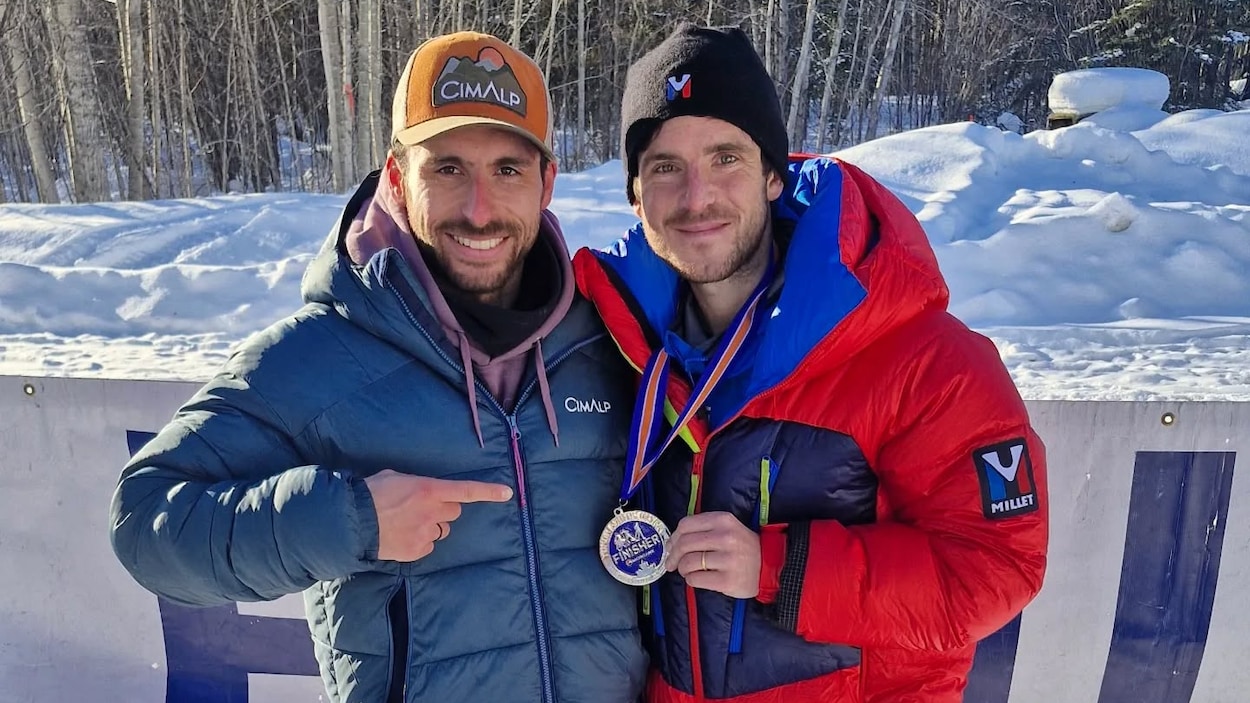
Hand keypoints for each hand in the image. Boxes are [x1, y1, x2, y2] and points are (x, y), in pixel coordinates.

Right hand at [364, 469, 512, 561]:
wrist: (351, 521)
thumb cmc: (371, 493)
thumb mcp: (395, 478)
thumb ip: (415, 484)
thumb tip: (420, 492)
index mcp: (429, 490)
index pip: (466, 490)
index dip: (488, 492)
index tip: (507, 493)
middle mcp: (432, 512)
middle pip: (453, 512)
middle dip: (443, 510)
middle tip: (421, 508)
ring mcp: (425, 533)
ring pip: (441, 531)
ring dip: (431, 527)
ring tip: (406, 523)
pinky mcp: (416, 551)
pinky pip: (427, 546)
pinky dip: (418, 542)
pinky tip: (400, 536)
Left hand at [664, 512, 760, 597]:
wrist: (770, 566)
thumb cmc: (742, 547)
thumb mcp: (727, 528)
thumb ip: (702, 529)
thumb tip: (671, 543)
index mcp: (723, 520)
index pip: (686, 525)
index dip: (673, 537)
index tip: (670, 546)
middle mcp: (726, 537)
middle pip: (684, 544)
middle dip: (673, 556)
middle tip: (672, 564)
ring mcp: (727, 559)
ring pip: (688, 563)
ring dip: (683, 569)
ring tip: (689, 571)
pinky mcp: (727, 580)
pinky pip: (695, 580)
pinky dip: (691, 580)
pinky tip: (698, 579)